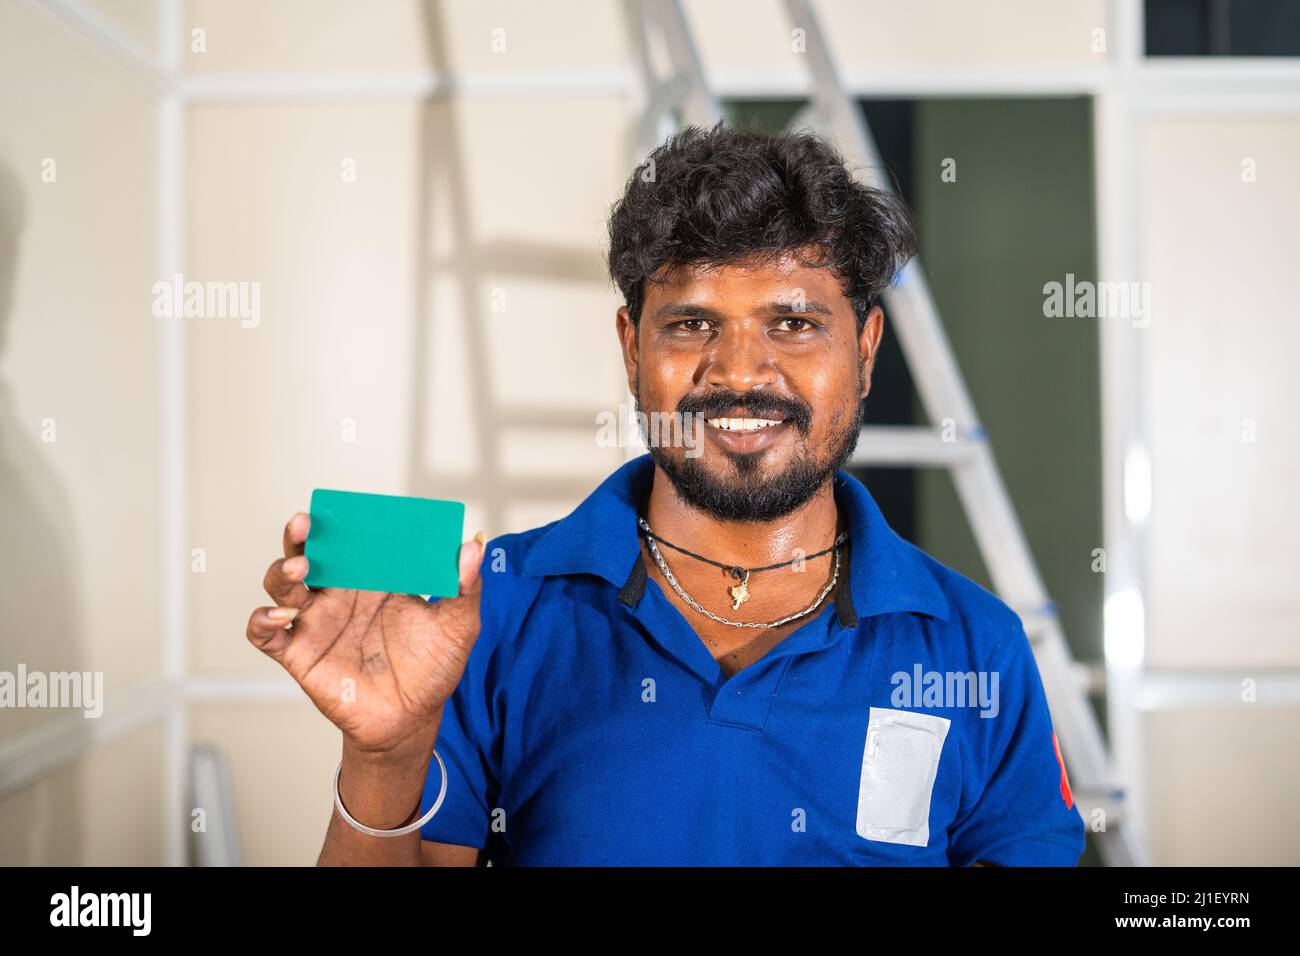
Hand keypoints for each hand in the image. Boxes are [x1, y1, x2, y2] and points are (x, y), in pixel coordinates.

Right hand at [247, 512, 485, 758]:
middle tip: (305, 523)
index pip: (353, 539)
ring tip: (299, 569)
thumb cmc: (432, 668)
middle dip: (301, 534)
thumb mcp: (458, 626)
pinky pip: (265, 632)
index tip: (349, 509)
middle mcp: (339, 593)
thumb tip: (473, 545)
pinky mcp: (299, 652)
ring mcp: (317, 621)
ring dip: (281, 571)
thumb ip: (465, 587)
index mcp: (374, 579)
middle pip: (309, 552)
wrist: (412, 719)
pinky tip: (281, 616)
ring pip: (282, 585)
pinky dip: (262, 620)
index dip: (346, 521)